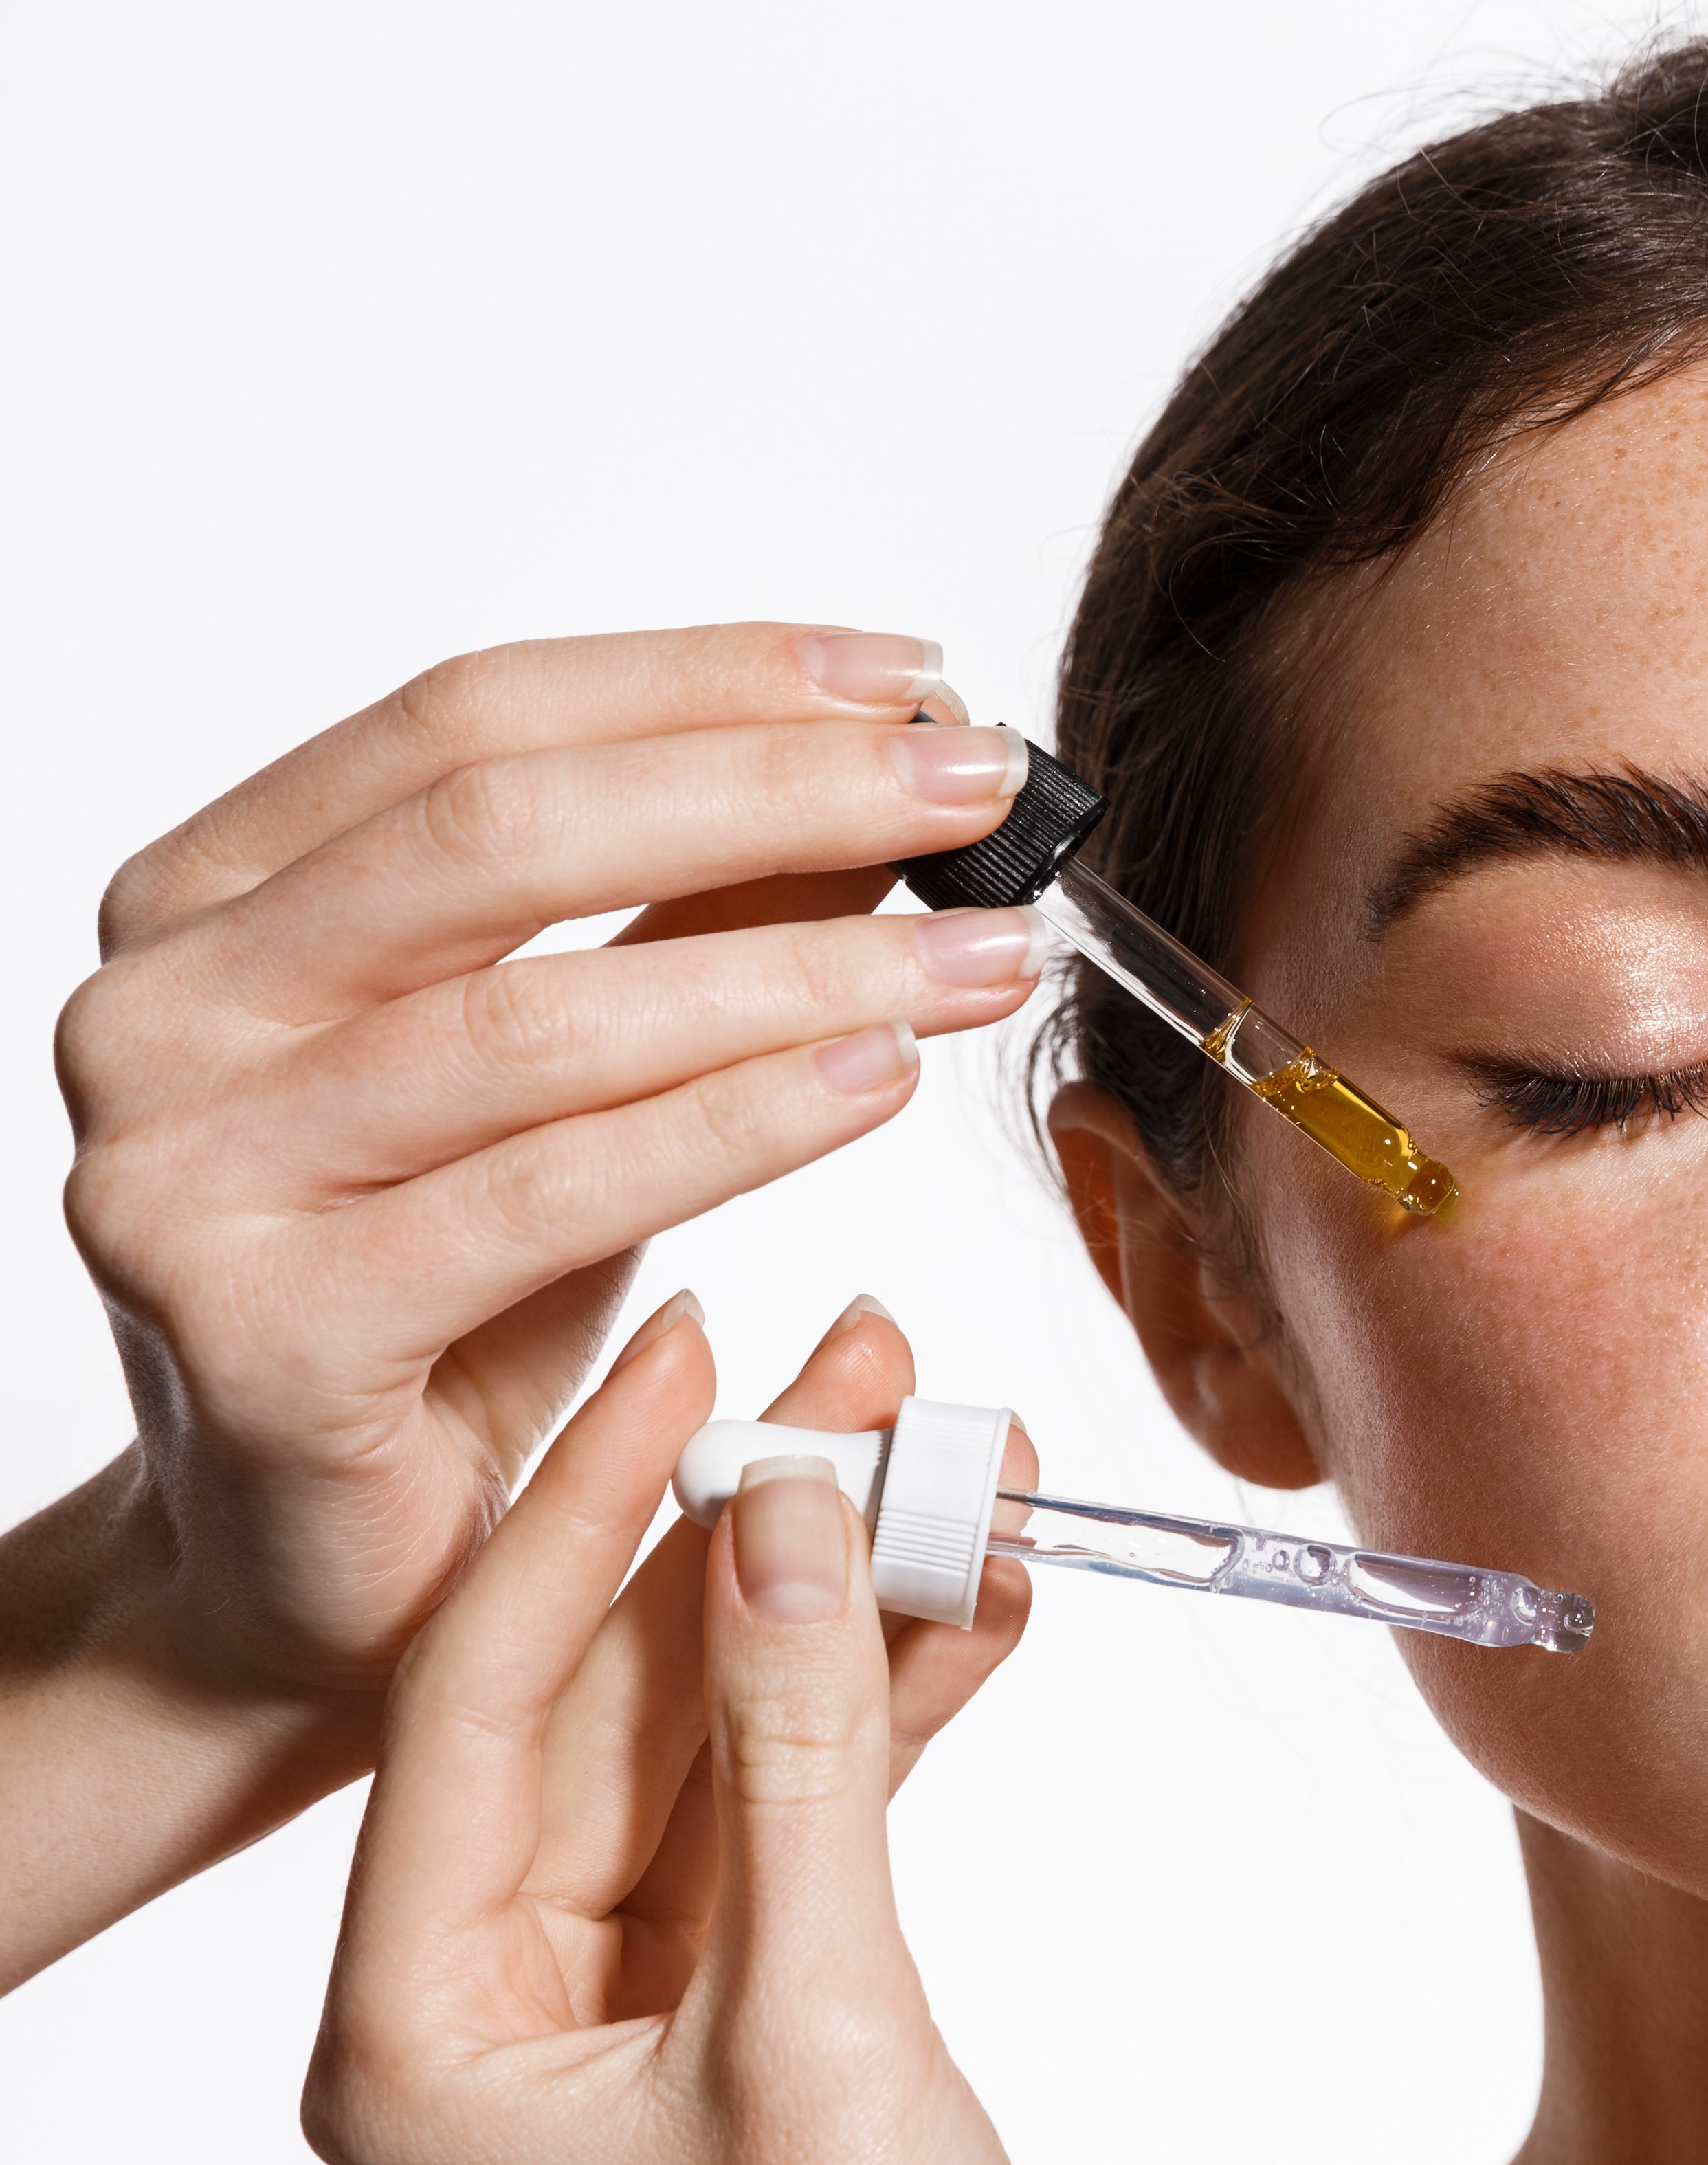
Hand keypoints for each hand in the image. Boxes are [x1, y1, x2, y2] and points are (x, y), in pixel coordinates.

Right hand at [8, 624, 1039, 1980]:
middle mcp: (159, 1012)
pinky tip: (883, 1076)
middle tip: (979, 784)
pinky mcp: (264, 1335)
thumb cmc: (452, 1293)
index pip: (473, 718)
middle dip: (776, 789)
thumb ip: (692, 913)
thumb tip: (888, 770)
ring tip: (985, 952)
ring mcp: (185, 1174)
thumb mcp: (578, 1069)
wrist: (316, 1564)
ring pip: (539, 1019)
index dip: (706, 679)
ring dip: (802, 966)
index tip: (911, 675)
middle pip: (500, 833)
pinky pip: (550, 1196)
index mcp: (208, 899)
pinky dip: (740, 1125)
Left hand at [303, 1293, 1028, 2163]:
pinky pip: (812, 1814)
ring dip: (860, 1603)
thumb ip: (796, 1761)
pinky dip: (903, 1711)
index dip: (592, 1506)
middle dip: (762, 1531)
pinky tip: (984, 1604)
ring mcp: (628, 2000)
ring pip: (737, 1740)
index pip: (483, 1695)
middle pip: (625, 1698)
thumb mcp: (809, 2026)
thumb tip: (790, 1518)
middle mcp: (496, 1999)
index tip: (690, 1358)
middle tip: (867, 1370)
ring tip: (968, 1461)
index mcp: (416, 2026)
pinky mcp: (749, 2003)